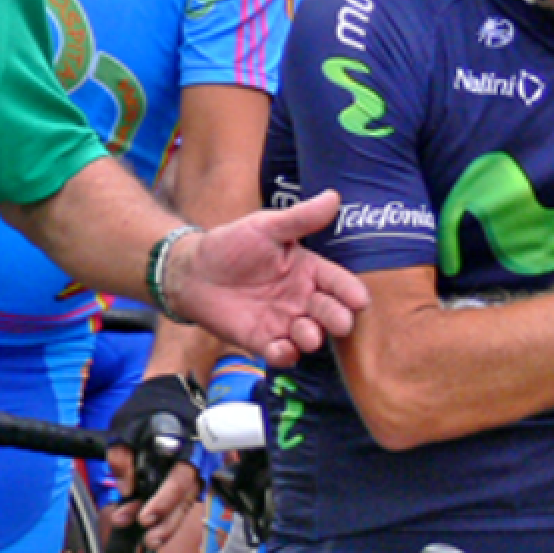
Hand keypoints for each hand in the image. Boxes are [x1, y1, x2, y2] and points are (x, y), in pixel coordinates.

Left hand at [104, 374, 210, 552]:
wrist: (169, 391)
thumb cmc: (148, 408)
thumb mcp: (124, 426)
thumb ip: (121, 457)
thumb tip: (125, 489)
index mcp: (185, 445)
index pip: (178, 482)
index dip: (162, 503)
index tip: (142, 517)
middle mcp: (196, 459)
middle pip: (185, 499)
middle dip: (166, 523)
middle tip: (147, 540)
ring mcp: (196, 468)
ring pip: (187, 503)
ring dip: (169, 524)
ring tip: (150, 541)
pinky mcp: (190, 475)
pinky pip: (184, 499)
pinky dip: (171, 514)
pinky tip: (156, 526)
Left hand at [163, 193, 364, 369]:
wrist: (194, 271)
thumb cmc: (232, 244)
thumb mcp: (266, 226)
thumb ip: (300, 219)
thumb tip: (333, 197)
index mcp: (308, 270)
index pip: (337, 282)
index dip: (349, 292)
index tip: (359, 300)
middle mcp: (300, 298)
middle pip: (328, 312)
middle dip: (337, 318)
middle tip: (341, 324)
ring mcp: (282, 321)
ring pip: (308, 335)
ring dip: (312, 338)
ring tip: (308, 335)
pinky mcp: (261, 340)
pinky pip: (279, 353)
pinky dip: (284, 355)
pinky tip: (281, 349)